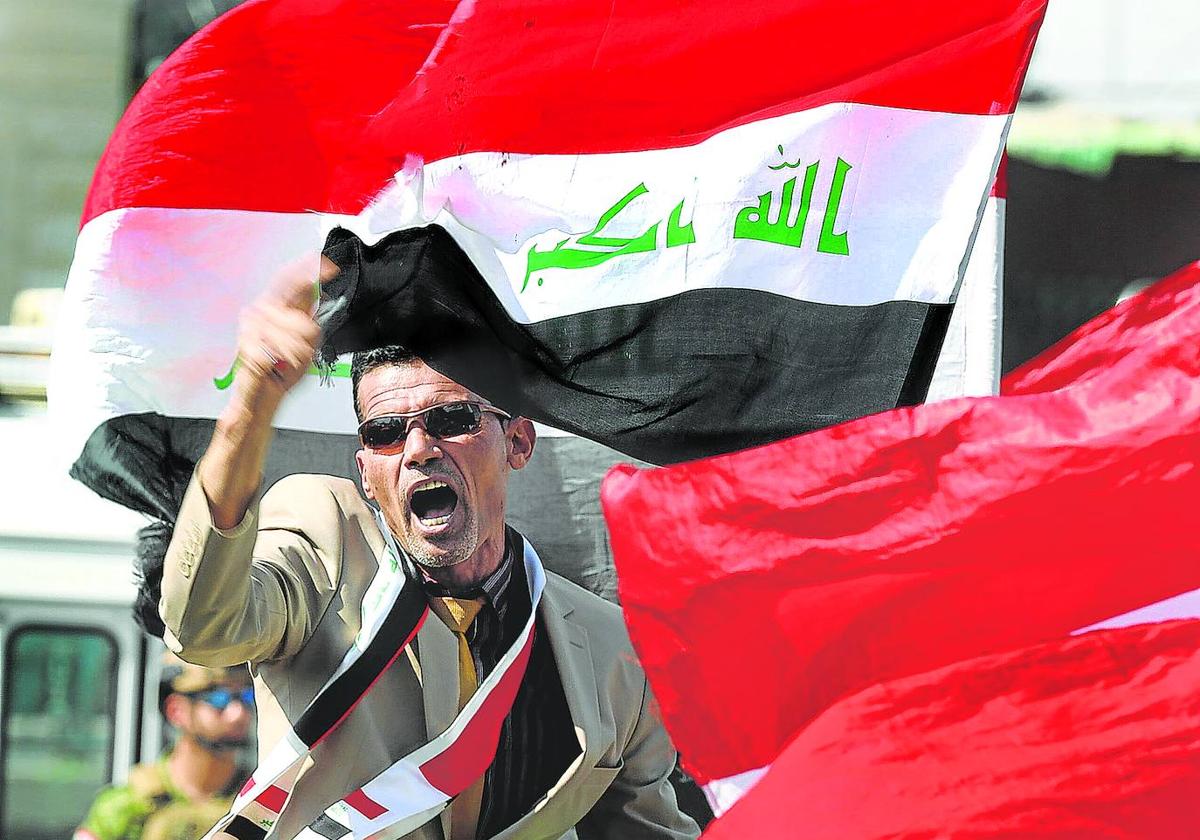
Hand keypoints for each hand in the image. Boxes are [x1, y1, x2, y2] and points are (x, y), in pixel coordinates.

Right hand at [234, 255, 337, 405]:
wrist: (261, 397)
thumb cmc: (280, 373)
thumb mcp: (304, 343)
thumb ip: (308, 318)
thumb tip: (318, 294)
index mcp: (273, 309)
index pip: (291, 280)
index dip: (310, 271)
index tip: (329, 267)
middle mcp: (260, 312)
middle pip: (299, 308)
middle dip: (306, 333)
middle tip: (301, 351)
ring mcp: (252, 326)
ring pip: (297, 329)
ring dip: (299, 351)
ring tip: (287, 361)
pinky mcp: (249, 342)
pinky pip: (285, 346)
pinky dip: (289, 360)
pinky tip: (279, 365)